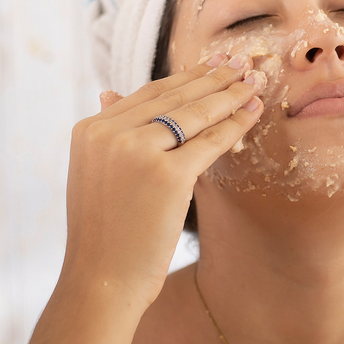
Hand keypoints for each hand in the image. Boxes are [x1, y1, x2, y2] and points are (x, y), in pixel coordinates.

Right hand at [62, 54, 264, 306]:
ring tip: (254, 82)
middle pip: (174, 97)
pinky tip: (254, 112)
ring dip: (229, 95)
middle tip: (241, 64)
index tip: (212, 65)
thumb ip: (109, 134)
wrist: (101, 279)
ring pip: (195, 114)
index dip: (185, 78)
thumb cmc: (104, 233)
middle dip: (213, 78)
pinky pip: (210, 142)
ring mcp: (137, 152)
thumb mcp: (95, 172)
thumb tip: (108, 91)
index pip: (148, 93)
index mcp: (89, 129)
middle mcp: (109, 133)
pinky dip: (236, 125)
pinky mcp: (167, 175)